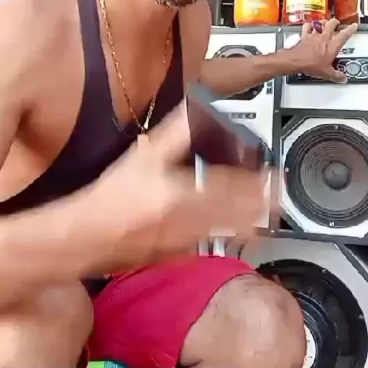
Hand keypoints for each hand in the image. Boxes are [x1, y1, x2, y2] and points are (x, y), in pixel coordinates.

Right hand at [91, 101, 271, 270]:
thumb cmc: (111, 198)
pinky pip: (208, 246)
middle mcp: (191, 223)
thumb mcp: (143, 155)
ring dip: (249, 223)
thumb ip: (173, 133)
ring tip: (264, 216)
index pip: (234, 190)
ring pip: (227, 234)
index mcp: (184, 196)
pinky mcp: (175, 257)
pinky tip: (227, 231)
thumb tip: (193, 110)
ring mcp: (185, 244)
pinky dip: (224, 236)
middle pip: (239, 217)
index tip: (277, 179)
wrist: (84, 237)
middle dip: (265, 208)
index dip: (260, 185)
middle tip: (282, 199)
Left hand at [288, 18, 358, 82]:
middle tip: (337, 23)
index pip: (344, 35)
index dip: (350, 29)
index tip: (354, 26)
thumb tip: (342, 78)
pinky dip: (309, 25)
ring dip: (323, 22)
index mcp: (332, 46)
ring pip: (320, 24)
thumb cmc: (311, 65)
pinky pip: (307, 27)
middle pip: (331, 24)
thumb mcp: (327, 73)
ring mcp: (313, 36)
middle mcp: (324, 38)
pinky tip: (309, 25)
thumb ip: (336, 75)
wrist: (296, 61)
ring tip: (325, 22)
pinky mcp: (304, 36)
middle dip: (335, 22)